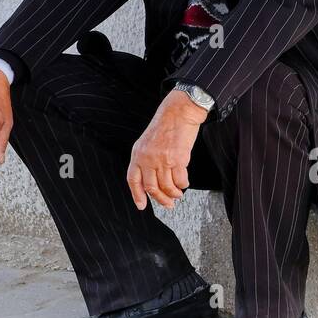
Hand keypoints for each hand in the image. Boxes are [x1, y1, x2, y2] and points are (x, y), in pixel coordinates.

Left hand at [127, 89, 208, 209]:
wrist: (179, 112)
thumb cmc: (165, 125)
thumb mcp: (147, 142)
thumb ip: (145, 160)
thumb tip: (151, 181)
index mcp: (138, 154)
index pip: (133, 180)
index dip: (137, 195)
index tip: (141, 205)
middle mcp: (147, 158)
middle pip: (151, 188)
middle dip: (161, 200)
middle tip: (169, 204)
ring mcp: (162, 159)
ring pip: (167, 187)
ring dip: (174, 194)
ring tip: (178, 194)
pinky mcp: (178, 159)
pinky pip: (180, 180)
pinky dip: (183, 184)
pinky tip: (184, 182)